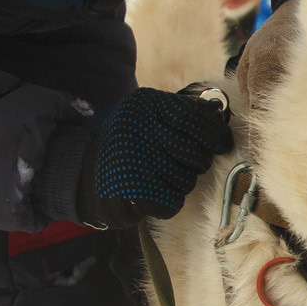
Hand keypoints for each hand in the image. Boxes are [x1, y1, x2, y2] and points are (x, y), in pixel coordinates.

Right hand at [70, 85, 233, 226]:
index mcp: (145, 104)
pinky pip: (172, 201)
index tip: (223, 144)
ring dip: (179, 183)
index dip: (216, 134)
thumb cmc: (130, 142)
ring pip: (186, 180)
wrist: (83, 171)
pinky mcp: (132, 192)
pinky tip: (151, 192)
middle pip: (196, 153)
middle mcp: (137, 128)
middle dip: (196, 163)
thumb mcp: (150, 115)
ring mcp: (133, 161)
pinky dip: (167, 202)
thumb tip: (220, 115)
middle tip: (179, 162)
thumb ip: (185, 113)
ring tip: (157, 175)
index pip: (195, 118)